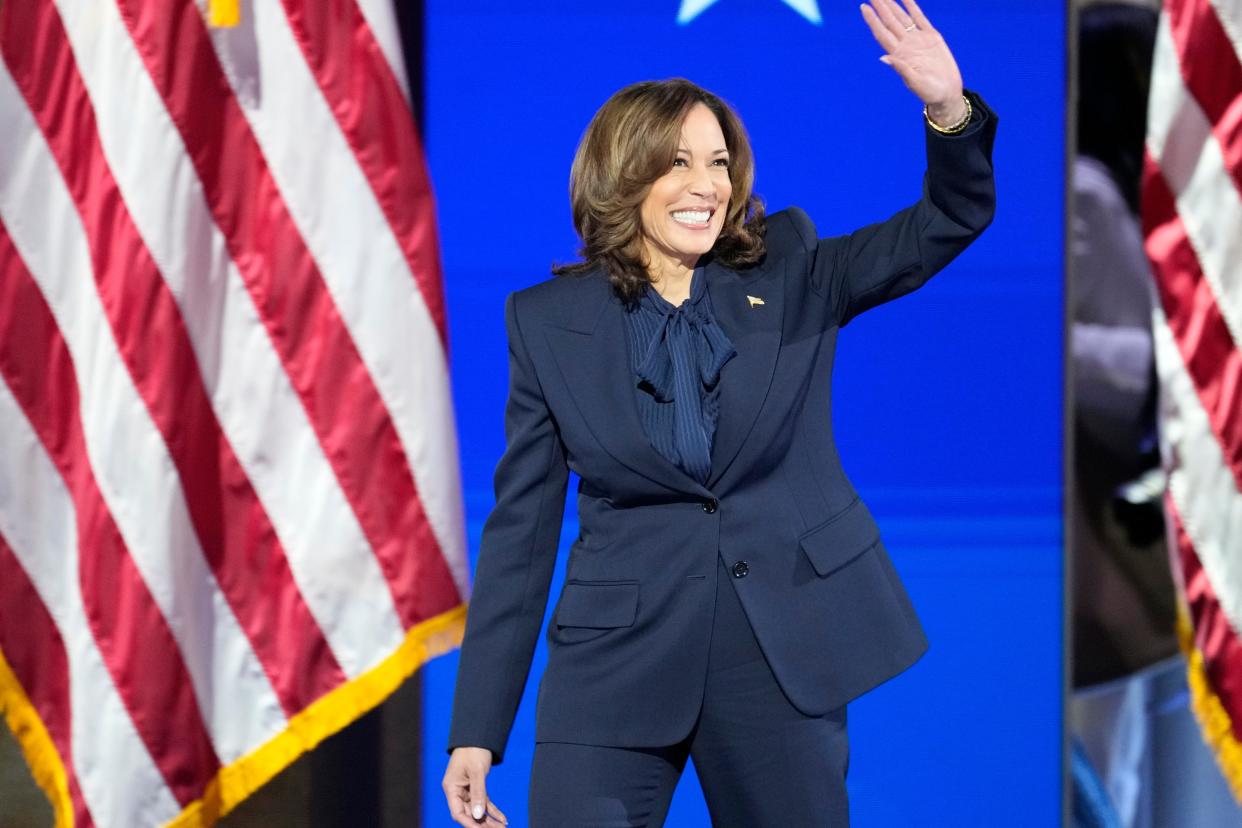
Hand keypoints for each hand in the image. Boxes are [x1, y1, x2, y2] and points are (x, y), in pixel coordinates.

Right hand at [443, 747, 507, 825]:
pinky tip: (503, 819)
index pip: (457, 812)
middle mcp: (457, 791)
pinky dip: (493, 811)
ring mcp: (466, 790)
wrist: (478, 735)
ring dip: (489, 820)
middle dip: (482, 824)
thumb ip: (478, 793)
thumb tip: (478, 814)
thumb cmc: (473, 750)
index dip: (469, 823)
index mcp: (451, 787)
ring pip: (477, 810)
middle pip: (468, 813)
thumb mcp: (477, 771)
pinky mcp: (476, 787)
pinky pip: (484, 802)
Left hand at [860, 0, 965, 123]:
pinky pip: (920, 17)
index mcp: (898, 55)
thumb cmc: (930, 92)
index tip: (864, 7)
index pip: (882, 34)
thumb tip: (883, 58)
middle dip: (881, 7)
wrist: (947, 92)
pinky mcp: (931, 37)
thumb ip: (901, 69)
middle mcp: (905, 45)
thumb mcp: (915, 82)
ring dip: (892, 5)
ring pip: (902, 17)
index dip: (873, 20)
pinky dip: (912, 6)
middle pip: (889, 22)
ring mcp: (917, 39)